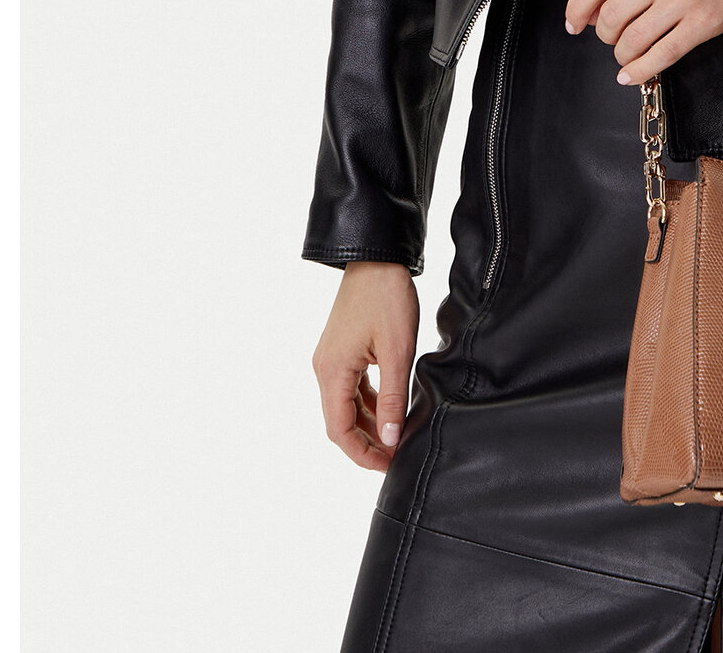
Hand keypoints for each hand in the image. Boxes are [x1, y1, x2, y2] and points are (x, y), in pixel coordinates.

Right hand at [312, 261, 419, 471]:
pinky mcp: (342, 350)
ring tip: (396, 436)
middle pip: (340, 422)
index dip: (362, 454)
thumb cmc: (387, 298)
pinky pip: (352, 387)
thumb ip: (393, 398)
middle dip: (366, 443)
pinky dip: (369, 402)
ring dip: (369, 424)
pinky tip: (390, 409)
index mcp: (332, 372)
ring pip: (346, 406)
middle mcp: (324, 369)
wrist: (377, 257)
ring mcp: (331, 359)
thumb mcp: (397, 351)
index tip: (388, 466)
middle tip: (396, 456)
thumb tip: (391, 439)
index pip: (339, 430)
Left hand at [563, 0, 722, 86]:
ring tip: (627, 55)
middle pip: (609, 17)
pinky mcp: (704, 24)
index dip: (576, 10)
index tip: (573, 24)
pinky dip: (640, 71)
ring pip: (631, 41)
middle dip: (604, 35)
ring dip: (623, 55)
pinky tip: (633, 75)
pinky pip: (660, 56)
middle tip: (611, 38)